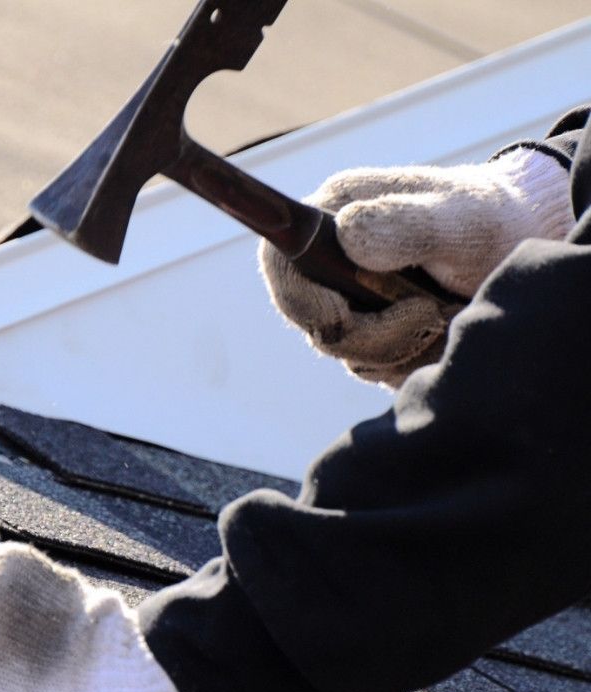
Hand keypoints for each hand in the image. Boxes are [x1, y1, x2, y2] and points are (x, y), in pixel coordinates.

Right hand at [259, 148, 571, 386]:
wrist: (518, 243)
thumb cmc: (486, 220)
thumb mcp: (456, 217)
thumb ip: (405, 225)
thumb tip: (348, 234)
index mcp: (332, 218)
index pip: (279, 265)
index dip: (302, 302)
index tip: (347, 317)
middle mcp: (328, 261)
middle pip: (315, 325)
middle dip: (373, 336)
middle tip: (429, 315)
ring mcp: (346, 301)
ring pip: (347, 354)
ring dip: (402, 350)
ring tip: (446, 315)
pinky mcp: (368, 332)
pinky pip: (373, 368)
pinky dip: (411, 361)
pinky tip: (440, 331)